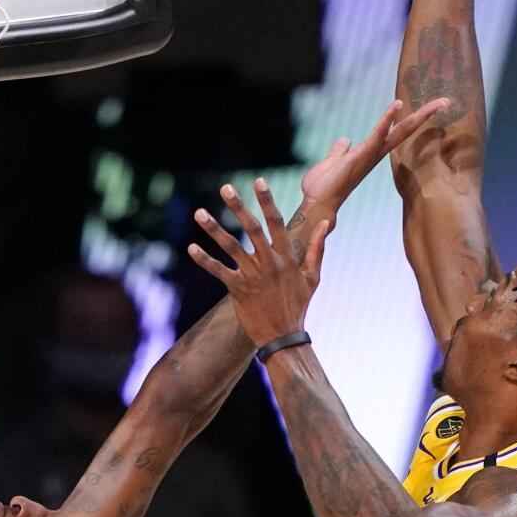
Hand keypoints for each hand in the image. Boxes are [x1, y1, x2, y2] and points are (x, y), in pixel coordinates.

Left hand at [189, 178, 327, 350]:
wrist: (283, 335)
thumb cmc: (298, 305)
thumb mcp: (313, 276)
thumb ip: (317, 248)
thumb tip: (324, 222)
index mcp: (286, 257)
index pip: (276, 222)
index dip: (267, 201)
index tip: (258, 181)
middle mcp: (268, 263)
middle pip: (251, 228)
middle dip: (238, 206)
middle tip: (226, 187)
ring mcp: (252, 276)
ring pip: (230, 247)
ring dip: (214, 229)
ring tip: (199, 213)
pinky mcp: (238, 289)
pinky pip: (218, 271)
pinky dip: (204, 260)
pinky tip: (192, 247)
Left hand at [299, 96, 450, 219]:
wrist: (317, 204)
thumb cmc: (324, 186)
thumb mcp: (333, 161)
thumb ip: (340, 150)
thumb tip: (345, 140)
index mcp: (370, 152)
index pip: (394, 132)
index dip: (410, 119)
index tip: (428, 107)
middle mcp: (375, 154)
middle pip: (404, 131)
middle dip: (425, 115)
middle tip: (445, 101)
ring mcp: (370, 155)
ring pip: (398, 133)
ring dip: (417, 117)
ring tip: (437, 103)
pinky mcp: (362, 155)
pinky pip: (377, 134)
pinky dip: (387, 120)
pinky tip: (397, 105)